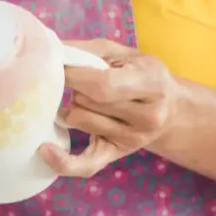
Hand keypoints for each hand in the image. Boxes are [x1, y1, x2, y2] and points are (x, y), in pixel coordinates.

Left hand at [39, 40, 179, 177]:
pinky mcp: (117, 155)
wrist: (170, 108)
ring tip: (83, 101)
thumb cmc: (140, 74)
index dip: (73, 76)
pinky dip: (63, 161)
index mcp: (152, 82)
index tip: (55, 67)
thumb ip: (89, 51)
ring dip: (72, 108)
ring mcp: (133, 139)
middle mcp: (148, 115)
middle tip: (80, 83)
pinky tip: (45, 150)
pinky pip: (86, 165)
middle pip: (89, 103)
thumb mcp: (123, 54)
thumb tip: (50, 50)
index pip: (103, 84)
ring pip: (80, 121)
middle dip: (75, 89)